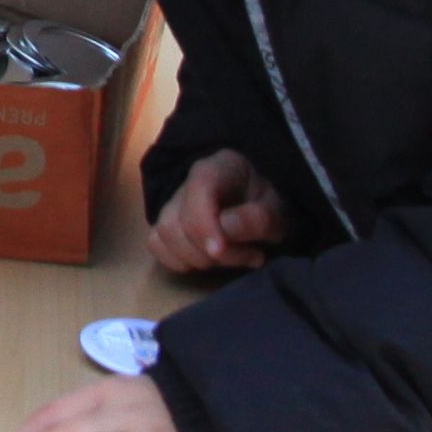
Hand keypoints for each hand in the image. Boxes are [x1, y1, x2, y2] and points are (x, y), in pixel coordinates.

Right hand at [148, 149, 289, 276]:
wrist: (254, 200)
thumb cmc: (264, 202)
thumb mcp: (276, 209)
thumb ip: (256, 218)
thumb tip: (226, 230)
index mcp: (215, 170)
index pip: (196, 191)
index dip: (203, 225)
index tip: (218, 251)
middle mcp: (185, 185)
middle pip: (177, 223)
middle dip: (213, 253)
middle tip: (251, 256)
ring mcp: (170, 205)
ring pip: (163, 236)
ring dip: (199, 260)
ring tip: (232, 259)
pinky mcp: (163, 226)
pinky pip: (156, 245)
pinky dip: (179, 261)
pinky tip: (206, 261)